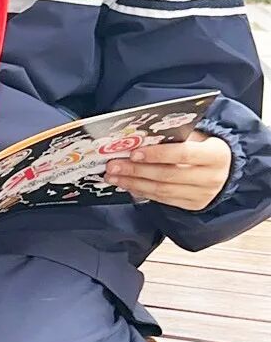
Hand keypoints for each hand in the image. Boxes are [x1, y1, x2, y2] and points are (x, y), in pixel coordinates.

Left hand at [106, 130, 231, 210]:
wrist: (226, 168)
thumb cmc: (205, 146)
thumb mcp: (197, 136)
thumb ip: (174, 137)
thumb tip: (139, 138)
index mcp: (216, 155)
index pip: (183, 154)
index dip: (157, 154)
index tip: (134, 152)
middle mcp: (211, 177)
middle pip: (168, 175)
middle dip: (137, 170)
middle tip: (114, 165)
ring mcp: (203, 194)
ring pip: (162, 191)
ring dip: (134, 183)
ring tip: (114, 176)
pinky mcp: (193, 205)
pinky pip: (163, 200)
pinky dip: (142, 192)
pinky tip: (127, 185)